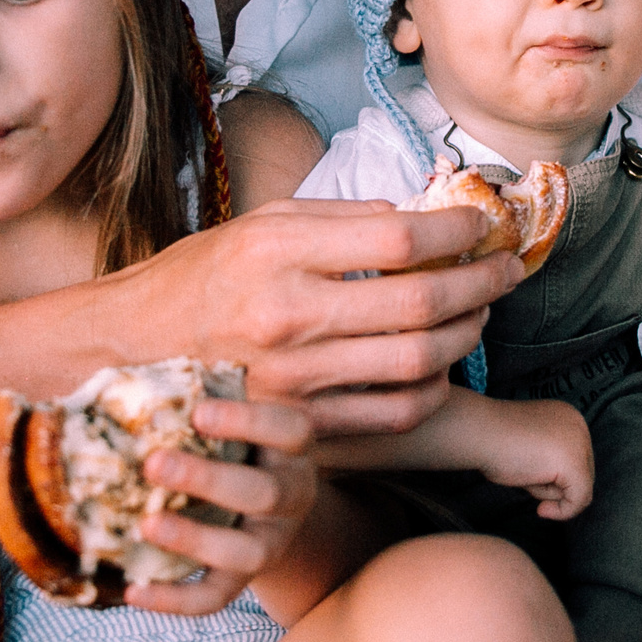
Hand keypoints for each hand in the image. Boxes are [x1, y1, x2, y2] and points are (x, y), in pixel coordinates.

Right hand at [89, 199, 520, 436]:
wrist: (133, 352)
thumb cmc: (202, 278)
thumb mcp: (261, 224)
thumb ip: (340, 219)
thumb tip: (417, 218)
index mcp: (277, 253)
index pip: (396, 238)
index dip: (455, 228)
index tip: (481, 222)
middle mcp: (287, 317)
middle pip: (418, 303)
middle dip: (482, 282)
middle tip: (509, 267)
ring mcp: (293, 379)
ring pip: (415, 362)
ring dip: (466, 334)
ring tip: (481, 310)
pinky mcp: (298, 423)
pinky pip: (390, 413)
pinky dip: (431, 388)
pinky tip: (441, 363)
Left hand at [126, 396, 319, 616]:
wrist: (273, 516)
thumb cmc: (238, 451)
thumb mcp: (237, 426)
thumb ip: (199, 406)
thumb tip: (121, 384)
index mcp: (291, 450)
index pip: (288, 430)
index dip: (247, 421)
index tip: (197, 412)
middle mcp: (292, 497)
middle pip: (265, 492)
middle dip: (208, 479)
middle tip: (153, 464)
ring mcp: (272, 543)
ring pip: (247, 552)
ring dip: (195, 538)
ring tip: (146, 524)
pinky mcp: (246, 581)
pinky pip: (216, 599)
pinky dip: (175, 600)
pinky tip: (133, 592)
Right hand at [479, 397, 594, 520]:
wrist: (479, 432)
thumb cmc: (494, 440)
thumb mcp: (530, 448)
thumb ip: (550, 462)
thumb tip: (567, 494)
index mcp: (568, 417)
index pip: (575, 458)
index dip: (554, 477)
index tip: (529, 475)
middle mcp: (579, 425)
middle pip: (581, 473)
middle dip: (554, 486)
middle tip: (526, 478)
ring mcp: (579, 442)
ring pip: (580, 487)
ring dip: (551, 493)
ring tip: (526, 477)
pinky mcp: (574, 463)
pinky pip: (580, 499)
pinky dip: (563, 511)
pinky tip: (541, 509)